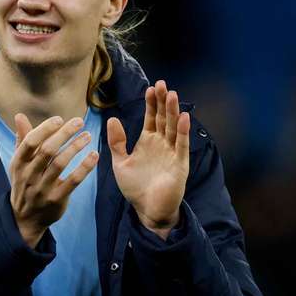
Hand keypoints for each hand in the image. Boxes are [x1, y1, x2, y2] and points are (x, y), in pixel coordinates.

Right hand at [10, 114, 98, 247]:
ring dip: (75, 147)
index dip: (45, 129)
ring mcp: (42, 189)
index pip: (30, 142)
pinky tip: (94, 155)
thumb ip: (22, 139)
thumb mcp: (19, 163)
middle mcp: (29, 176)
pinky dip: (84, 167)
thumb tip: (20, 115)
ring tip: (88, 136)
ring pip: (60, 164)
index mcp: (19, 164)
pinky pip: (73, 181)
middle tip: (79, 122)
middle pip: (47, 151)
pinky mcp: (56, 199)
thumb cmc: (25, 183)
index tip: (60, 119)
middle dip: (64, 134)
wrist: (25, 218)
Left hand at [106, 79, 188, 232]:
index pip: (151, 118)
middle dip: (163, 102)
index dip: (151, 104)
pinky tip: (183, 118)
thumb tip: (112, 119)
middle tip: (163, 84)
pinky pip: (182, 145)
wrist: (147, 210)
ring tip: (172, 95)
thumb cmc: (135, 188)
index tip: (150, 88)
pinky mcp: (179, 164)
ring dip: (173, 112)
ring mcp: (172, 153)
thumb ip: (117, 143)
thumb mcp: (120, 163)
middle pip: (164, 118)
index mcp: (148, 142)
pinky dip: (183, 132)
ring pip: (173, 128)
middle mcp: (161, 144)